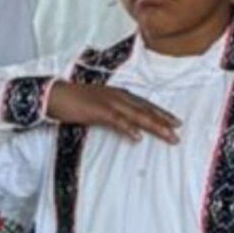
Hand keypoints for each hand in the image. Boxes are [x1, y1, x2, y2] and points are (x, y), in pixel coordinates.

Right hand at [44, 82, 180, 142]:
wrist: (54, 95)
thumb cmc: (75, 101)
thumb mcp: (99, 105)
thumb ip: (113, 112)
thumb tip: (126, 124)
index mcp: (119, 95)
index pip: (145, 104)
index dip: (161, 113)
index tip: (175, 122)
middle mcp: (118, 96)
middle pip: (146, 110)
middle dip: (164, 121)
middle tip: (179, 131)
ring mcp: (109, 103)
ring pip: (137, 115)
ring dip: (154, 126)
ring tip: (168, 136)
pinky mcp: (98, 111)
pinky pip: (117, 121)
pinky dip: (128, 128)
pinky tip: (138, 137)